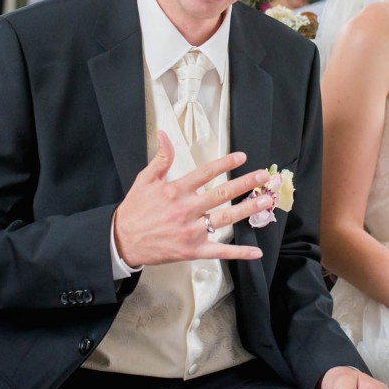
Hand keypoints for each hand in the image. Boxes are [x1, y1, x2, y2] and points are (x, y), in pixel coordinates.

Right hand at [114, 131, 273, 266]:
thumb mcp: (145, 180)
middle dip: (245, 184)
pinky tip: (256, 251)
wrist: (122, 241)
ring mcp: (191, 231)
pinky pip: (220, 251)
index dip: (225, 164)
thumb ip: (161, 158)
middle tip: (264, 176)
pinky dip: (239, 252)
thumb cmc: (135, 210)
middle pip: (221, 194)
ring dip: (247, 209)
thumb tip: (165, 135)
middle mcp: (186, 210)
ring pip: (224, 218)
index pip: (205, 173)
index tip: (242, 157)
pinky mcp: (193, 250)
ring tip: (265, 201)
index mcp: (176, 191)